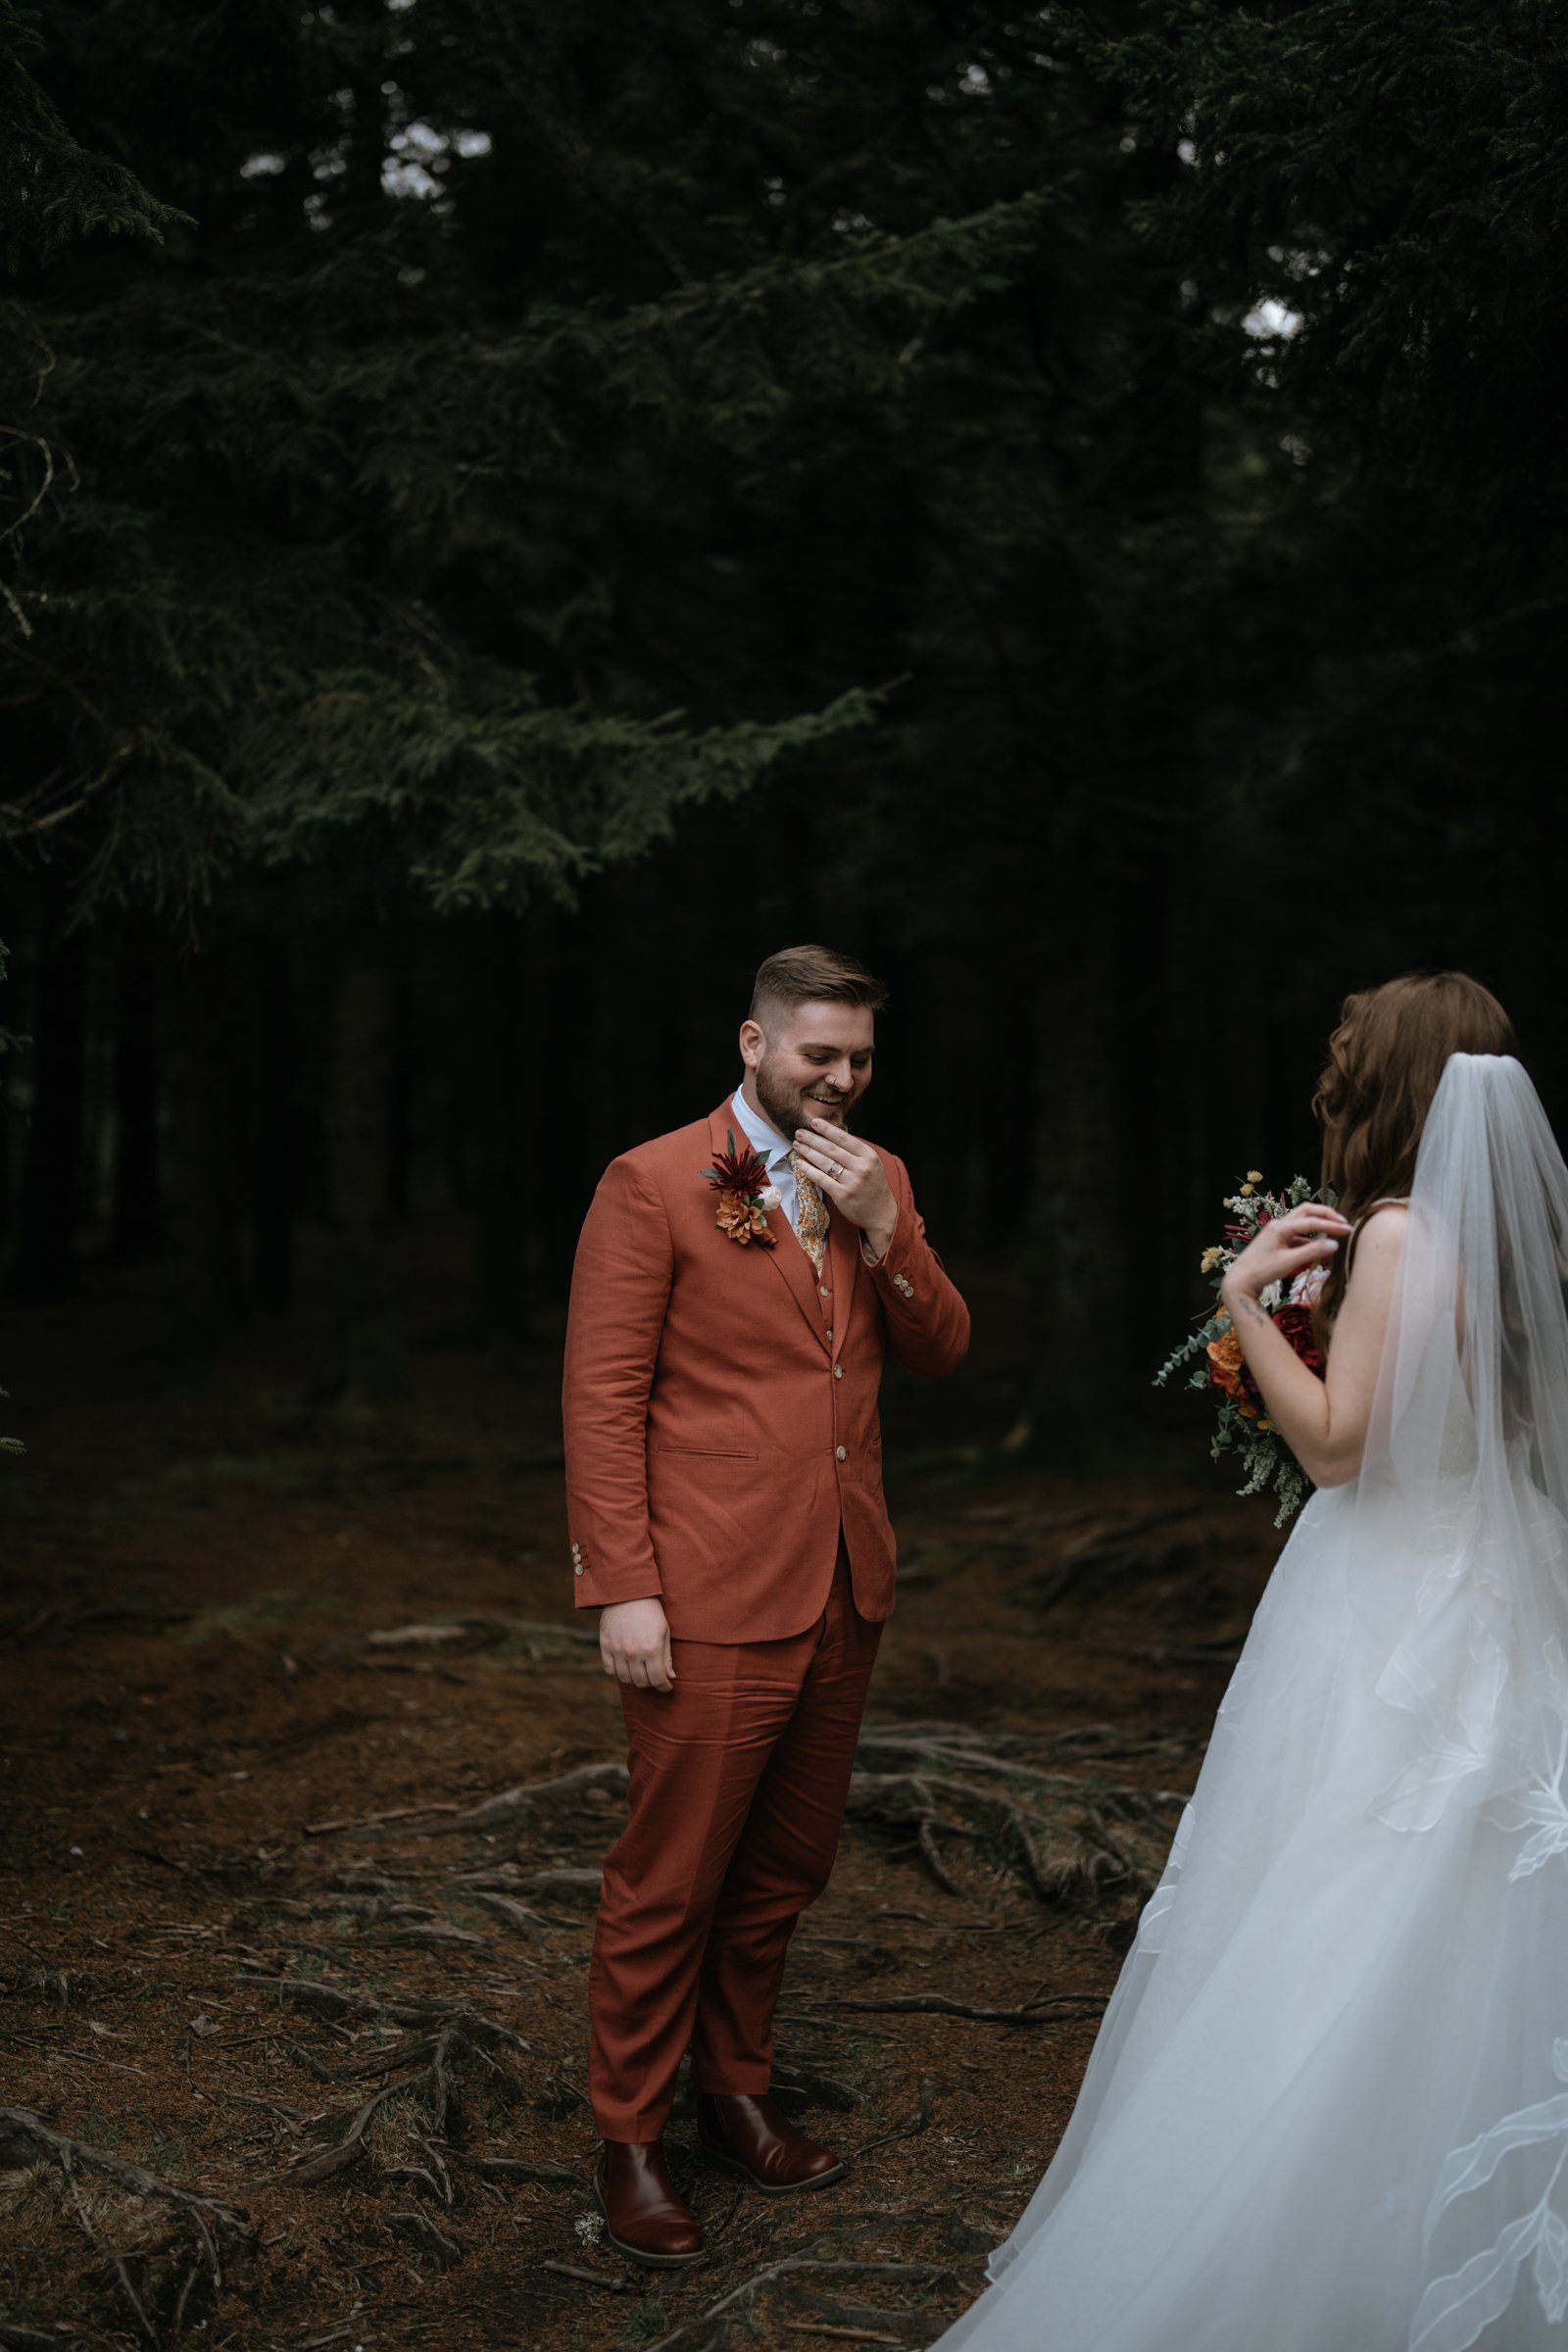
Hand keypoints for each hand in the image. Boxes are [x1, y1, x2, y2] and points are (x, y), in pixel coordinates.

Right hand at [599, 1597, 675, 1691]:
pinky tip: (625, 1666)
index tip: (666, 1686)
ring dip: (634, 1679)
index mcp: (652, 1649)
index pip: (657, 1679)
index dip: (664, 1686)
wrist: (628, 1593)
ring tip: (640, 1672)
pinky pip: (610, 1670)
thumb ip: (667, 1657)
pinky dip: (618, 1672)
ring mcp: (617, 1650)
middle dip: (650, 1683)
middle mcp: (634, 1652)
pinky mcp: (605, 1646)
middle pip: (641, 1682)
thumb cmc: (651, 1611)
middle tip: (654, 1677)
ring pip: (625, 1678)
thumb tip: (670, 1677)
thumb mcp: (664, 1631)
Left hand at [792, 1115, 897, 1257]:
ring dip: (807, 1152)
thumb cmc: (873, 1186)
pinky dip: (808, 1170)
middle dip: (812, 1139)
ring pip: (824, 1162)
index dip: (827, 1129)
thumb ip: (855, 1152)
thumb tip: (832, 1135)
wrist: (881, 1213)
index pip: (844, 1138)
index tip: (813, 1122)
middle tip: (799, 1132)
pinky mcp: (842, 1195)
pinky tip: (799, 1163)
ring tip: (797, 1145)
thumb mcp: (872, 1164)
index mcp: (869, 1156)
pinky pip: (821, 1179)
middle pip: (831, 1149)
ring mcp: (851, 1181)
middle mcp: (861, 1167)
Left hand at [1220, 1201, 1353, 1308]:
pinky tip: (1319, 1246)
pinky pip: (1298, 1234)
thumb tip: (1334, 1244)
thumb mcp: (1289, 1262)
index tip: (1349, 1230)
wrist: (1240, 1281)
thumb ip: (1312, 1252)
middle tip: (1343, 1223)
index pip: (1312, 1221)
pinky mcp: (1277, 1241)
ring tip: (1335, 1232)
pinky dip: (1311, 1237)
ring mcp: (1277, 1232)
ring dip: (1319, 1223)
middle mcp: (1279, 1224)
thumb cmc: (1262, 1271)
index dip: (1332, 1225)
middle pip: (1307, 1211)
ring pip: (1302, 1221)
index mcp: (1281, 1226)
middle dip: (1326, 1215)